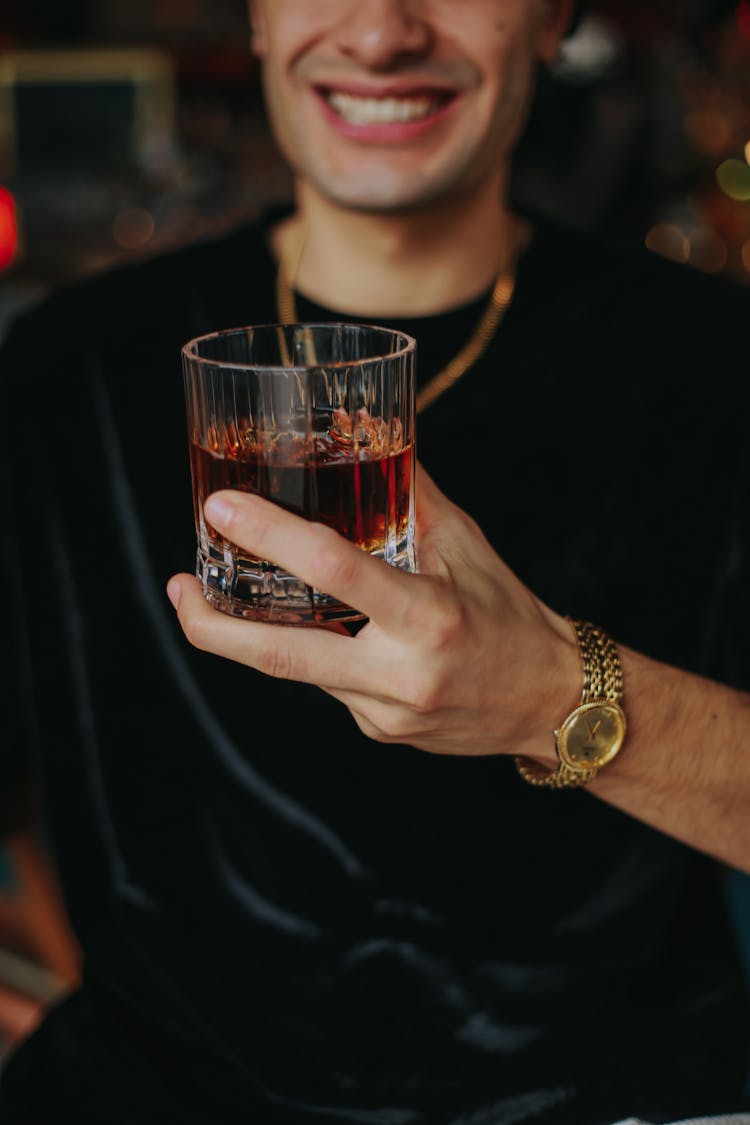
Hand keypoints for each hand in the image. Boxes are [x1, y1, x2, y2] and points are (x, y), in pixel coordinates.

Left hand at [167, 463, 577, 760]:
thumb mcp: (467, 545)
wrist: (551, 703)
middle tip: (175, 586)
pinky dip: (317, 651)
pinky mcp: (376, 732)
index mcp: (428, 618)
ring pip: (301, 666)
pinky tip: (335, 634)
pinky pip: (328, 684)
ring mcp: (383, 714)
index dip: (270, 536)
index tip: (219, 510)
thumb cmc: (510, 614)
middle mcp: (401, 675)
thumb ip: (411, 492)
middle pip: (279, 656)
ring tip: (223, 594)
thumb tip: (367, 433)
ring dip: (261, 629)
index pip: (335, 571)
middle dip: (211, 626)